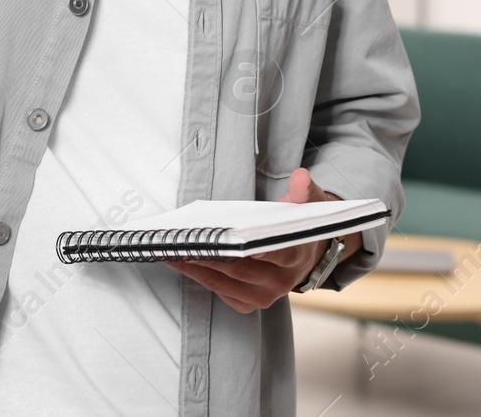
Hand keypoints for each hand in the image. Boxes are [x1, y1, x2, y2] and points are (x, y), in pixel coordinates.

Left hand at [161, 168, 360, 313]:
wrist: (305, 256)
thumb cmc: (298, 227)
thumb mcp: (308, 205)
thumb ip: (304, 191)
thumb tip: (300, 177)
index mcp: (297, 256)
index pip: (276, 253)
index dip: (255, 250)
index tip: (234, 242)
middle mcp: (282, 282)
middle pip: (241, 269)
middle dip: (211, 255)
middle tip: (185, 240)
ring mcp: (264, 296)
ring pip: (224, 282)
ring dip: (196, 267)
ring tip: (172, 249)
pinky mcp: (247, 304)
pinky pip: (219, 291)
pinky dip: (199, 276)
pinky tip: (181, 260)